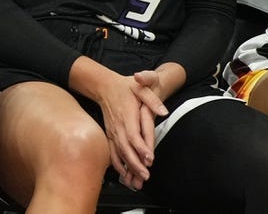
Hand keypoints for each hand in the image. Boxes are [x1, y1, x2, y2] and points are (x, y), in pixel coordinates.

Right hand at [94, 72, 166, 189]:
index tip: (149, 158)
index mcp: (127, 115)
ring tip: (136, 181)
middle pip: (125, 148)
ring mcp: (112, 131)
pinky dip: (117, 164)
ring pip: (118, 152)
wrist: (103, 86)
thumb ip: (152, 99)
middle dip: (135, 163)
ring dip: (127, 167)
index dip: (141, 147)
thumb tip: (164, 111)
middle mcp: (118, 125)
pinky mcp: (109, 134)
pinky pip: (112, 151)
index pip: (133, 134)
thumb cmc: (124, 87)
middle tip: (145, 175)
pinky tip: (124, 174)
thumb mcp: (140, 87)